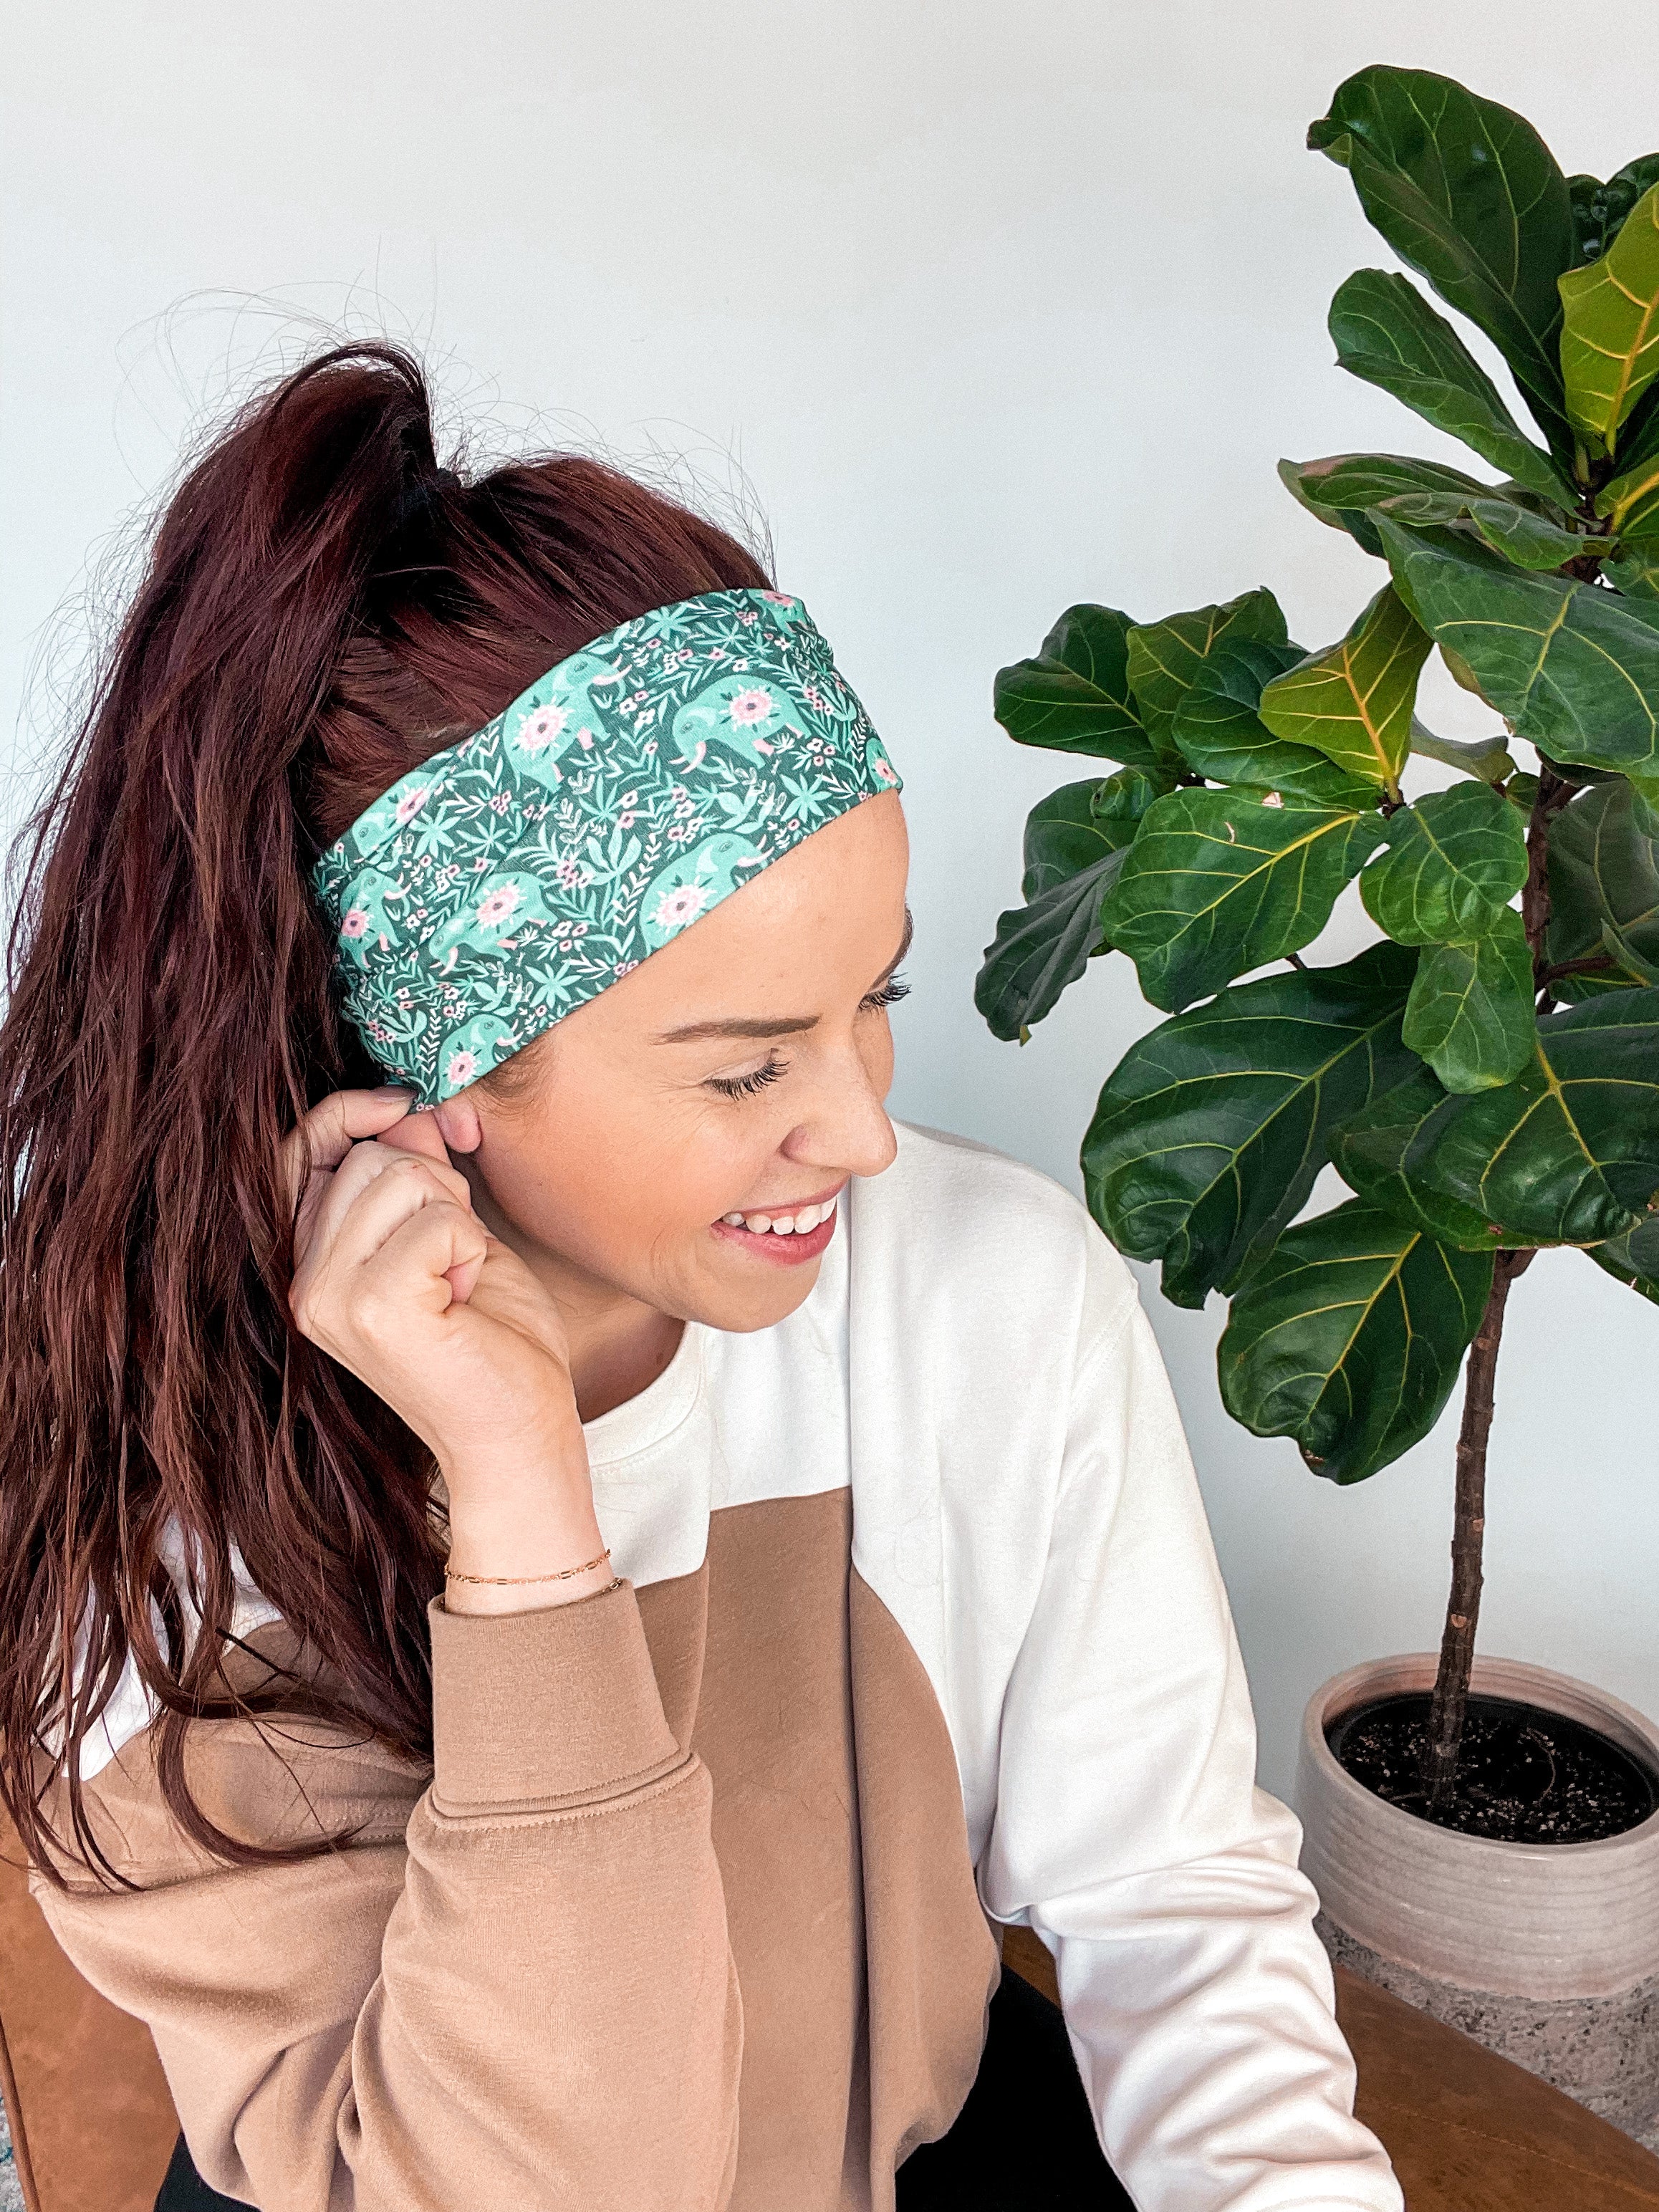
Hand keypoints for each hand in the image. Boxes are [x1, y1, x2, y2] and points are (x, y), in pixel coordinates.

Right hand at [284, 1089, 608, 1611]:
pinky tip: (467, 1297)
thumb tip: (408, 1107)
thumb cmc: (491, 1339)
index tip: (402, 1104)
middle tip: (457, 1255)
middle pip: (368, 1158)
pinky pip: (437, 1219)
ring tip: (459, 1280)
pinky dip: (471, 1247)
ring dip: (455, 1217)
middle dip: (435, 1185)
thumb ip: (420, 1173)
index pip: (297, 1154)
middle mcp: (305, 1284)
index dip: (348, 1113)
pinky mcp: (373, 1308)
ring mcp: (331, 1298)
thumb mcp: (452, 1234)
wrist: (518, 1431)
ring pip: (401, 1177)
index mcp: (311, 1266)